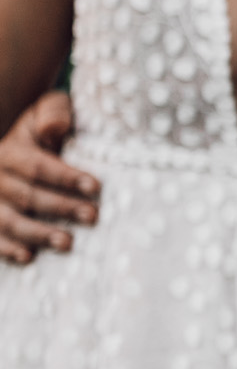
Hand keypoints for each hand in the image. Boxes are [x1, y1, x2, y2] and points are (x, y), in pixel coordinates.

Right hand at [0, 91, 100, 265]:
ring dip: (38, 234)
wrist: (16, 148)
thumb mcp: (46, 111)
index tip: (95, 186)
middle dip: (61, 207)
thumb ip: (53, 112)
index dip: (66, 177)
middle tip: (92, 216)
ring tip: (67, 242)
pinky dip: (8, 250)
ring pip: (9, 220)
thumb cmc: (42, 131)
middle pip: (28, 195)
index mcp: (11, 151)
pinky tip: (28, 257)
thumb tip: (56, 126)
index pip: (37, 166)